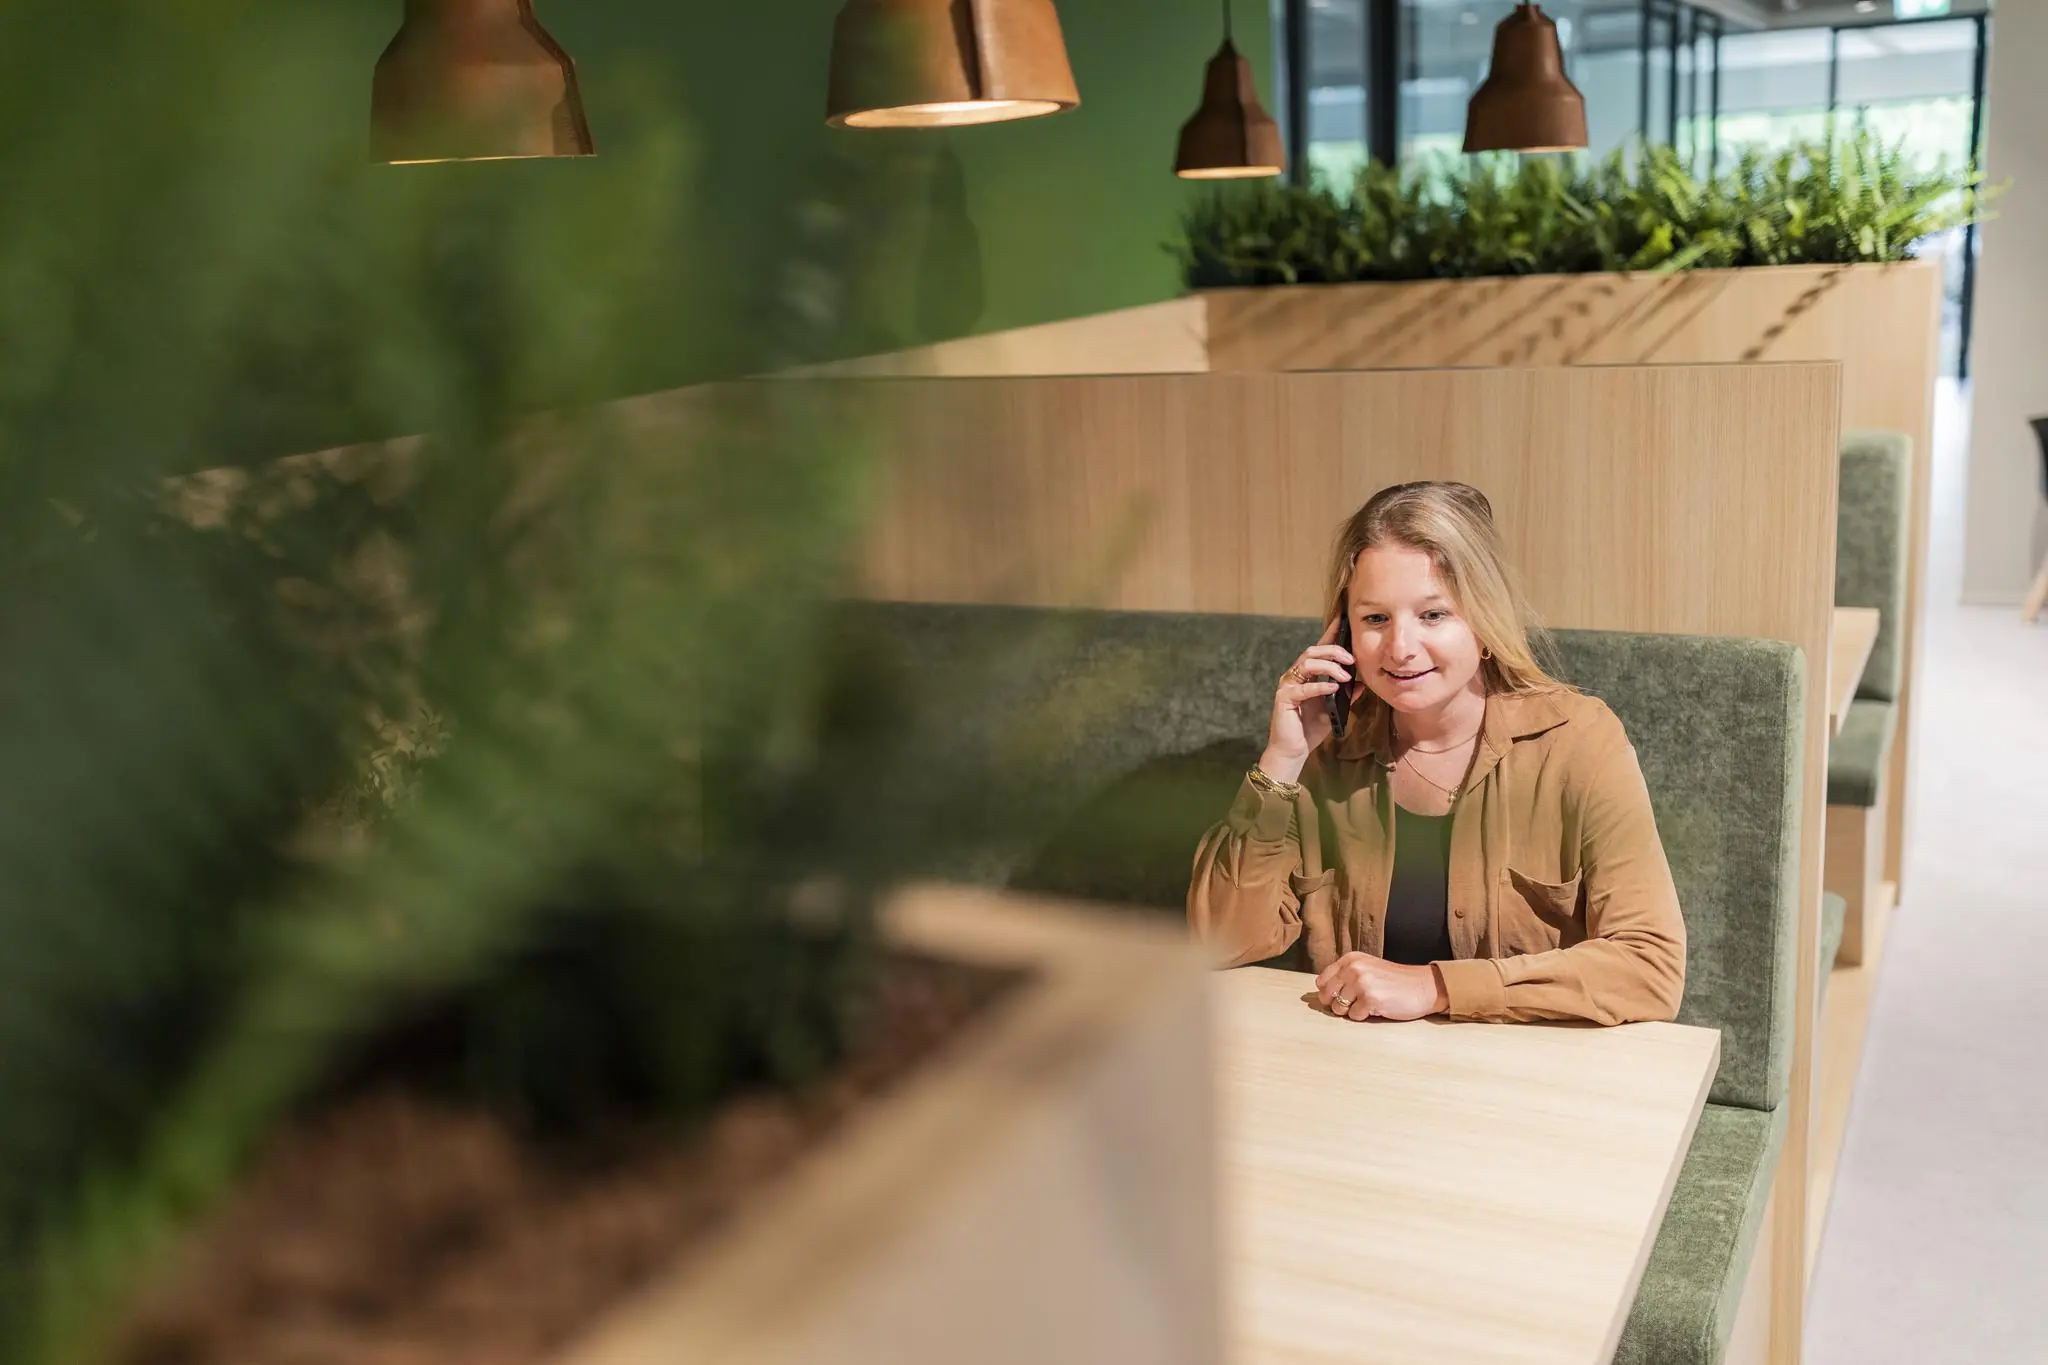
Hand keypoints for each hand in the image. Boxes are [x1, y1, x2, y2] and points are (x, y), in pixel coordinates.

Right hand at [1260, 617, 1355, 784]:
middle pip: (1313, 651)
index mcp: (1306, 675)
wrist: (1293, 750)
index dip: (1330, 633)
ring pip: (1307, 664)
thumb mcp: (1333, 709)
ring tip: (1345, 677)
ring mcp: (1288, 685)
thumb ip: (1346, 695)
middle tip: (1351, 659)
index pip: (1319, 649)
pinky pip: (1304, 687)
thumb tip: (1362, 683)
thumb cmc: (1310, 728)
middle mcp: (1295, 676)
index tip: (1343, 619)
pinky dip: (1320, 686)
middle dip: (1334, 651)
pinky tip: (1333, 688)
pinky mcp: (1284, 698)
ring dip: (1329, 667)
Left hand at [1316, 952, 1448, 1021]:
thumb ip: (1345, 975)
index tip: (1343, 995)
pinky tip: (1378, 1007)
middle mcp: (1353, 968)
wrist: (1423, 986)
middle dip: (1338, 1003)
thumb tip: (1321, 993)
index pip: (1321, 980)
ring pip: (1338, 1008)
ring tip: (1370, 1002)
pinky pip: (1354, 1016)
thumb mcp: (1368, 968)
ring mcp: (1361, 983)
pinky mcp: (1370, 999)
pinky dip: (1364, 1016)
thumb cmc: (1395, 981)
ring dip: (1353, 1010)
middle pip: (1326, 996)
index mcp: (1350, 959)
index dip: (1330, 992)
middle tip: (1356, 1002)